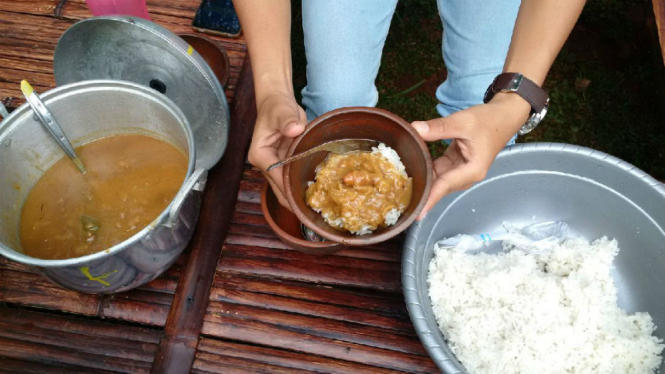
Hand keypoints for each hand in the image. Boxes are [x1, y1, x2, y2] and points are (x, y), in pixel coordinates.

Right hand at [248, 91, 307, 208]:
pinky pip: (293, 179)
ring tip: (319, 204)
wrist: (278, 103)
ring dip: (300, 195)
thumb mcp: (282, 111)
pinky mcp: (284, 164)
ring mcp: (275, 166)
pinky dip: (303, 185)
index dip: (291, 189)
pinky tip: (318, 192)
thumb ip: (287, 120)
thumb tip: (294, 129)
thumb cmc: (277, 107)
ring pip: (286, 188)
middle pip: (280, 190)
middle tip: (316, 209)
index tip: (307, 199)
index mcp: (260, 155)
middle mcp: (265, 164)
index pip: (276, 178)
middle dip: (295, 200)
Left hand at [412, 93, 530, 218]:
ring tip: (400, 186)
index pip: (445, 186)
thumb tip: (415, 129)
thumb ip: (438, 127)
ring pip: (438, 179)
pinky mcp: (457, 163)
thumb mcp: (462, 122)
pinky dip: (427, 168)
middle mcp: (467, 175)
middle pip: (440, 186)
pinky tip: (411, 167)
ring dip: (423, 179)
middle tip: (400, 198)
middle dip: (422, 191)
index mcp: (472, 170)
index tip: (417, 213)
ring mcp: (462, 170)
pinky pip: (439, 170)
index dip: (430, 199)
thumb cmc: (488, 120)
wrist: (504, 115)